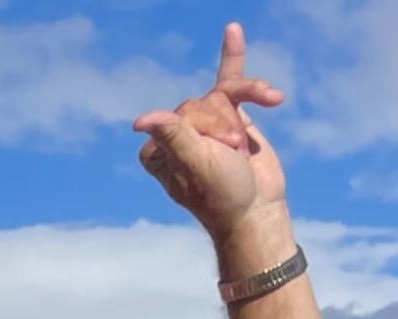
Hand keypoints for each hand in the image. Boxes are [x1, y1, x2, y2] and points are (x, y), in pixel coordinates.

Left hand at [134, 23, 287, 237]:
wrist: (257, 208)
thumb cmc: (223, 193)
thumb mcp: (197, 164)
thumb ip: (174, 137)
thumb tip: (140, 120)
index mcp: (156, 148)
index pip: (181, 114)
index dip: (208, 129)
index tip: (219, 156)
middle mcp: (175, 133)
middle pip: (201, 102)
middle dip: (225, 126)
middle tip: (232, 157)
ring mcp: (202, 123)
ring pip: (223, 95)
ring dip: (239, 119)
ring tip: (242, 150)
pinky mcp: (228, 115)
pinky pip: (230, 79)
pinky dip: (233, 55)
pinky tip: (233, 30)